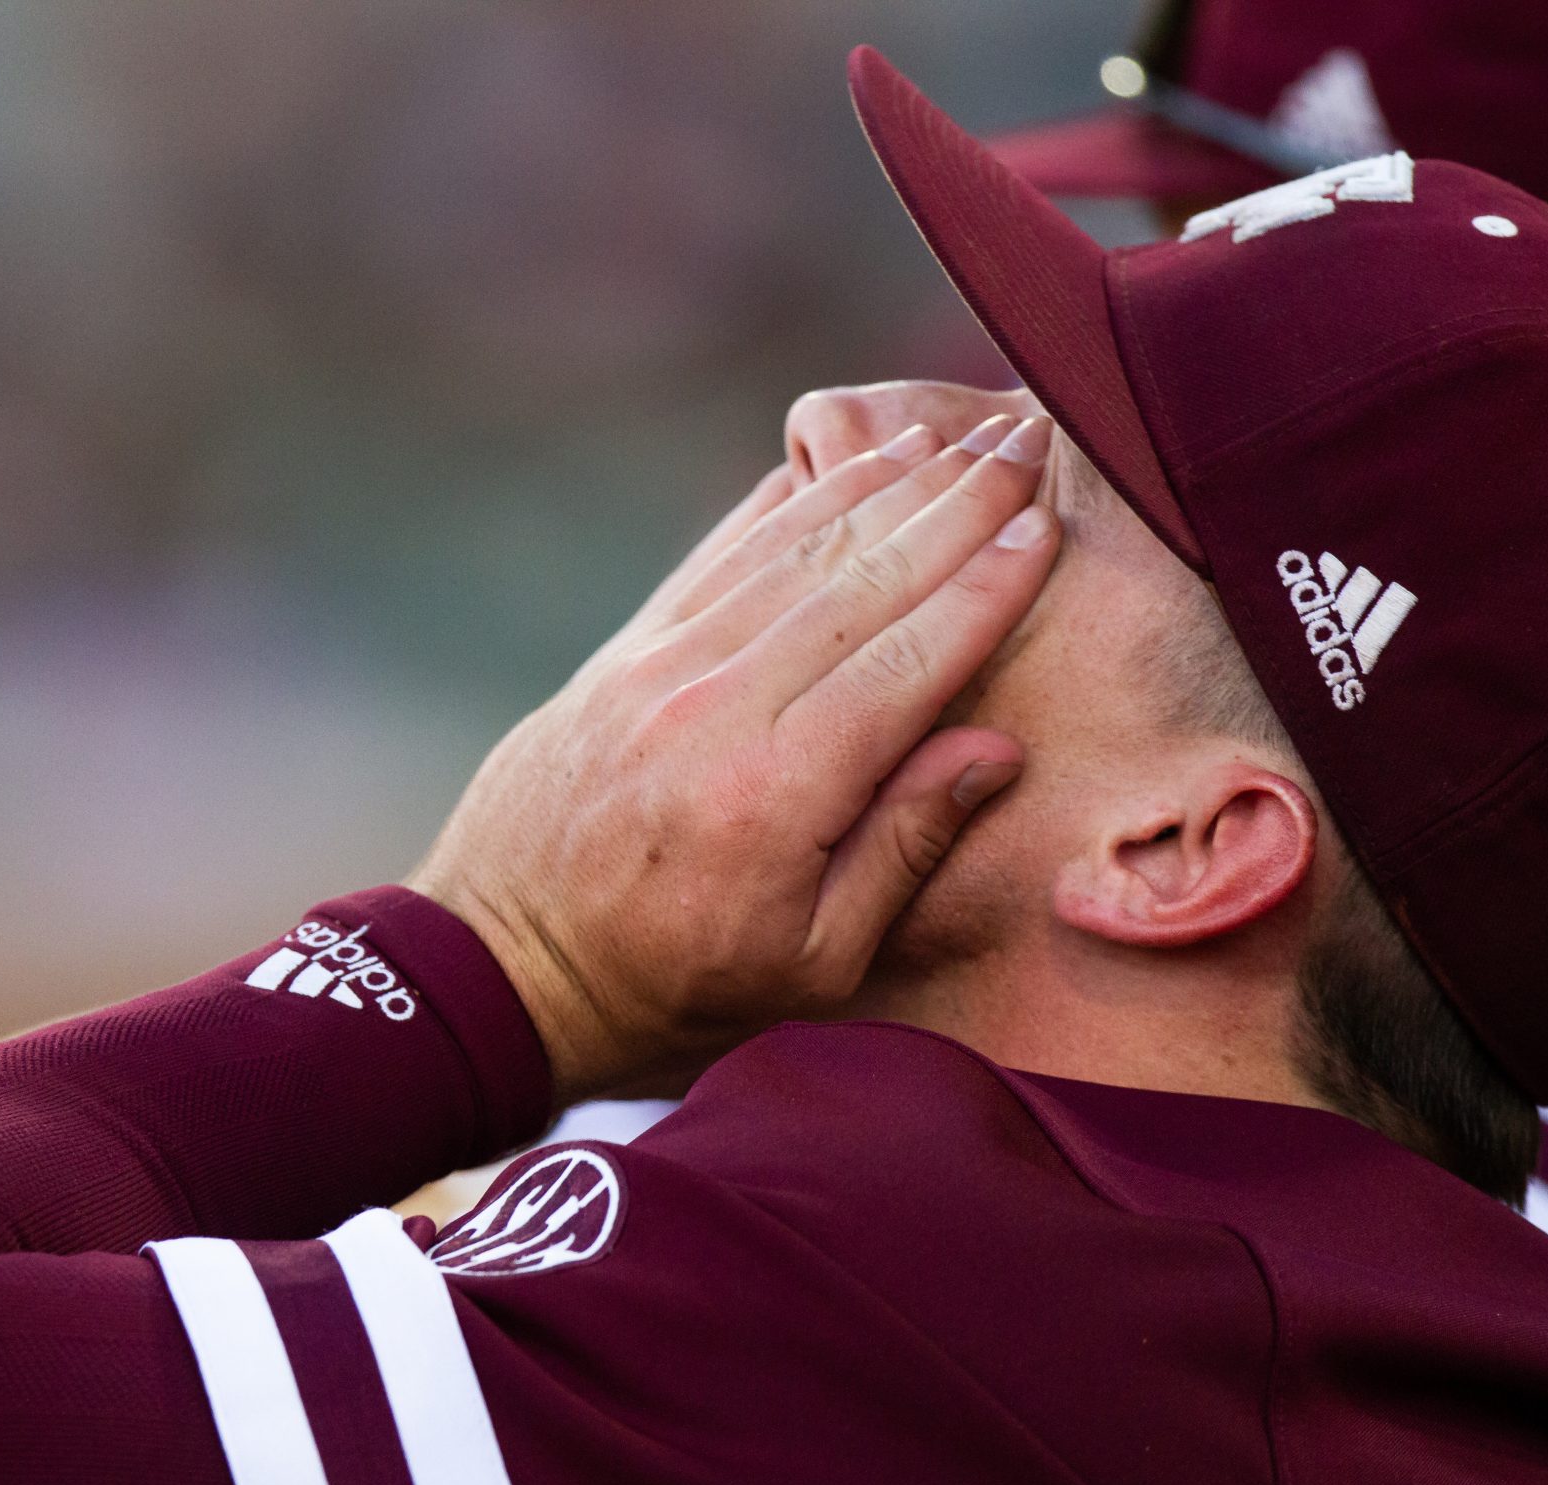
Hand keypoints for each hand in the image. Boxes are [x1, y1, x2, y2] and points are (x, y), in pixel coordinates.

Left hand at [409, 414, 1057, 1102]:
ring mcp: (660, 669)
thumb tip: (994, 750)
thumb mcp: (811, 965)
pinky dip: (779, 505)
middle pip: (859, 583)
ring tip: (948, 438)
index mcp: (778, 792)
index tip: (1044, 524)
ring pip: (787, 553)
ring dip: (875, 486)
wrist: (503, 961)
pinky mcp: (622, 654)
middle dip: (950, 505)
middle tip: (1023, 440)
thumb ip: (903, 850)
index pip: (909, 660)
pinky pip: (715, 558)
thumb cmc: (671, 983)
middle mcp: (717, 708)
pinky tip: (830, 463)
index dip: (983, 587)